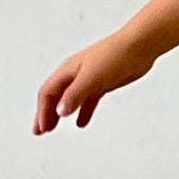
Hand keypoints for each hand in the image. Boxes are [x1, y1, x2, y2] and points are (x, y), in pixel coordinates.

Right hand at [33, 34, 152, 133]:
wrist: (139, 46)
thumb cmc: (114, 56)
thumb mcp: (91, 78)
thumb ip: (75, 95)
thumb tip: (60, 112)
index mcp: (68, 70)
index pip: (48, 93)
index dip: (42, 112)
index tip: (43, 129)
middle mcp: (75, 74)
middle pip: (55, 97)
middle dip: (45, 114)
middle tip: (39, 131)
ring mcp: (89, 79)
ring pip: (69, 100)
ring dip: (60, 114)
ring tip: (53, 128)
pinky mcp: (103, 83)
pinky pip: (87, 100)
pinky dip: (82, 112)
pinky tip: (81, 123)